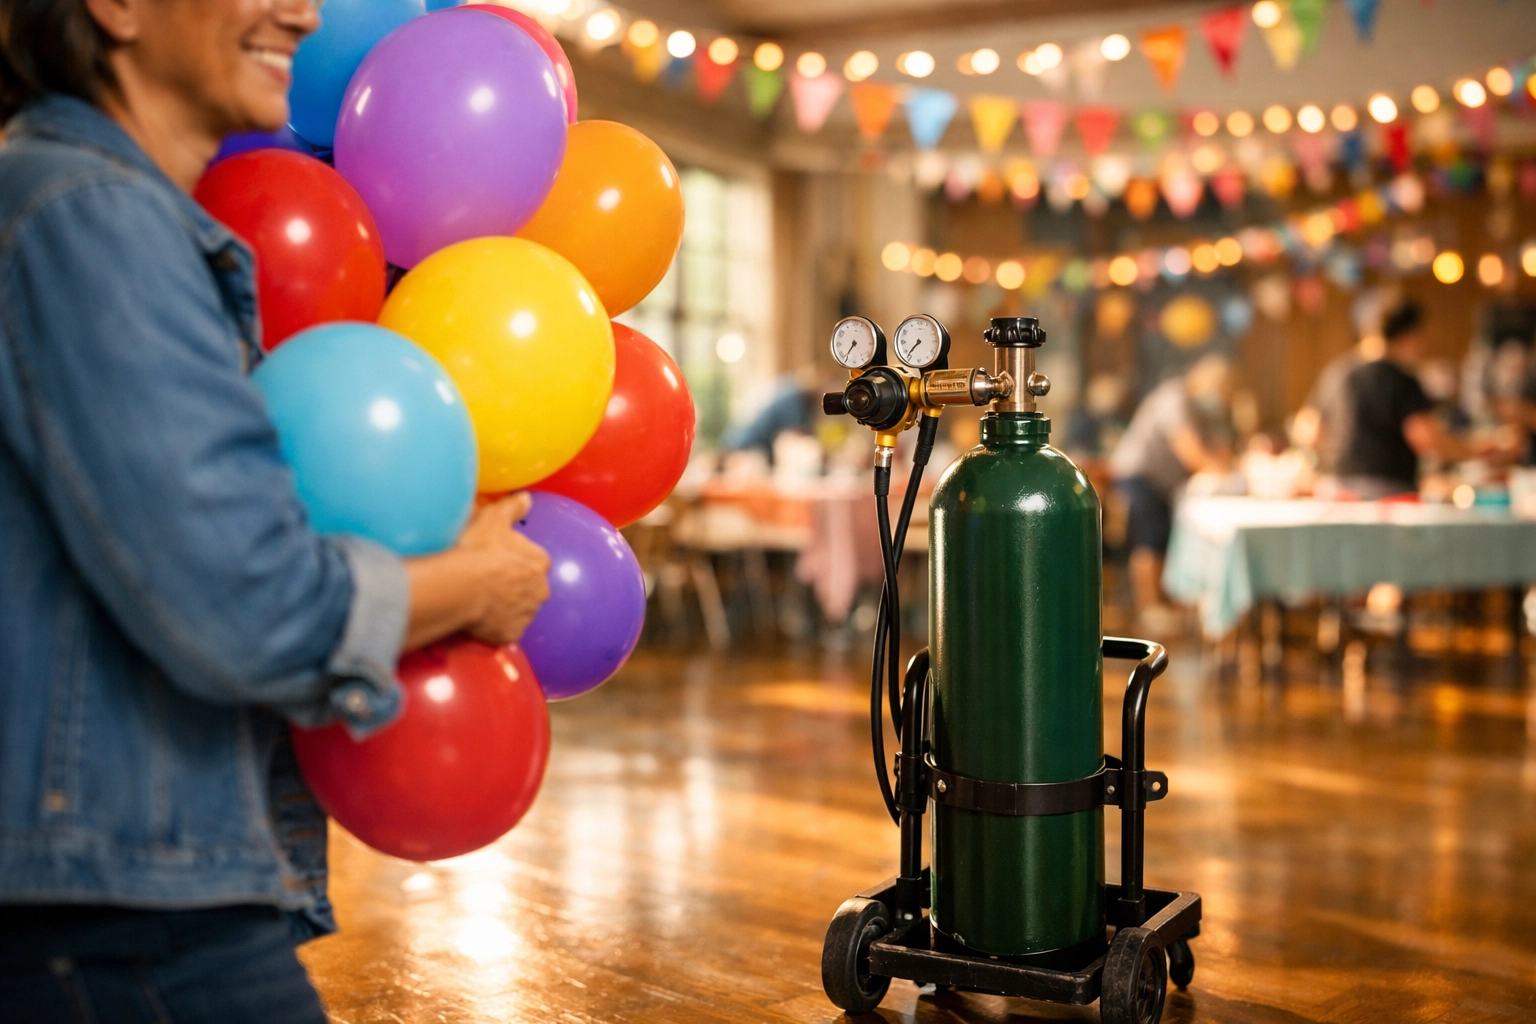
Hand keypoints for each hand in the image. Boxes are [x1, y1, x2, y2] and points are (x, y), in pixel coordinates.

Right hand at [403, 493, 549, 650]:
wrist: (461, 587)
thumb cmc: (479, 550)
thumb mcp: (494, 519)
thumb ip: (513, 507)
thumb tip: (526, 497)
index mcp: (539, 562)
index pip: (534, 561)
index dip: (515, 561)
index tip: (497, 561)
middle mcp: (541, 590)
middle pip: (529, 588)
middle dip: (514, 586)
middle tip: (488, 582)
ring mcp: (527, 615)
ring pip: (519, 610)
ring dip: (506, 607)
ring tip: (480, 601)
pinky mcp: (511, 634)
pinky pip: (505, 631)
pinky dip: (495, 627)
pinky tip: (479, 619)